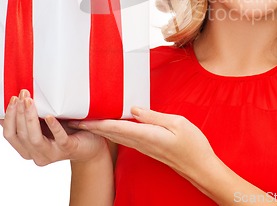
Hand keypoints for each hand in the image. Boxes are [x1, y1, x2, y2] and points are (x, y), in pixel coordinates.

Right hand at [0, 90, 107, 165]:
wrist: (91, 145)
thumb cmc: (66, 131)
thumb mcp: (45, 124)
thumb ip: (31, 118)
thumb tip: (12, 100)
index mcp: (27, 148)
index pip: (9, 135)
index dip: (8, 117)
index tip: (12, 98)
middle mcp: (36, 154)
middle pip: (20, 135)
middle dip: (19, 113)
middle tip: (22, 94)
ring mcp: (52, 153)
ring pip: (34, 139)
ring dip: (30, 118)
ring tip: (30, 101)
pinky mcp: (68, 149)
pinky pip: (59, 138)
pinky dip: (53, 126)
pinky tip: (49, 116)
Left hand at [69, 108, 216, 180]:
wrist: (200, 167)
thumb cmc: (193, 145)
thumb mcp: (177, 124)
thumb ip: (154, 116)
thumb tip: (133, 109)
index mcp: (148, 136)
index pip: (117, 128)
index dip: (98, 123)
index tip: (82, 119)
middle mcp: (142, 143)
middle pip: (112, 134)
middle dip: (93, 126)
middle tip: (76, 119)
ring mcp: (144, 147)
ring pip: (117, 137)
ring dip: (100, 130)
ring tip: (87, 122)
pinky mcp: (148, 148)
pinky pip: (126, 139)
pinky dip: (113, 132)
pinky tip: (110, 128)